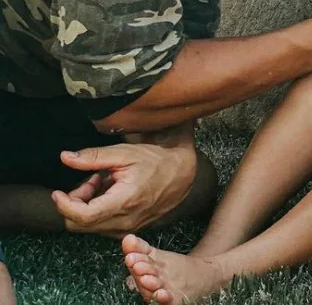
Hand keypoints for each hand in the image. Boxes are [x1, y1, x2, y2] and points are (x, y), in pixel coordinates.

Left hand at [52, 142, 196, 235]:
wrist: (182, 173)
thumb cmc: (155, 160)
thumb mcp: (123, 153)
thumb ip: (92, 157)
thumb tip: (65, 157)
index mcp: (123, 201)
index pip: (82, 216)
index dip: (64, 206)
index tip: (57, 193)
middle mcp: (125, 221)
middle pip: (81, 223)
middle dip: (77, 202)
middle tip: (91, 180)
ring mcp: (129, 228)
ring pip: (91, 226)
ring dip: (88, 206)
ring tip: (104, 183)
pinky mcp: (130, 230)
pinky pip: (103, 227)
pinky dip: (99, 212)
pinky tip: (111, 193)